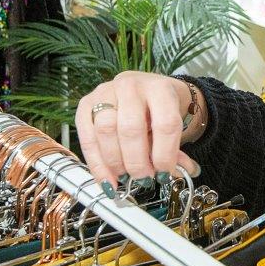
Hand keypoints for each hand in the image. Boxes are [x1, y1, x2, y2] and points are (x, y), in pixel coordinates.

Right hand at [75, 72, 200, 188]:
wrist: (142, 88)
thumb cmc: (158, 109)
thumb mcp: (173, 123)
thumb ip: (174, 151)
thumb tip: (178, 174)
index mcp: (160, 89)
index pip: (165, 123)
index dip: (165, 154)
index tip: (164, 174)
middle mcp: (131, 86)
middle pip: (131, 128)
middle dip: (137, 161)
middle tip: (143, 178)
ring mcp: (105, 92)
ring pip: (105, 130)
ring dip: (114, 162)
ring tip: (124, 177)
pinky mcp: (86, 103)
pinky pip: (86, 137)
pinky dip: (95, 163)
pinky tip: (106, 178)